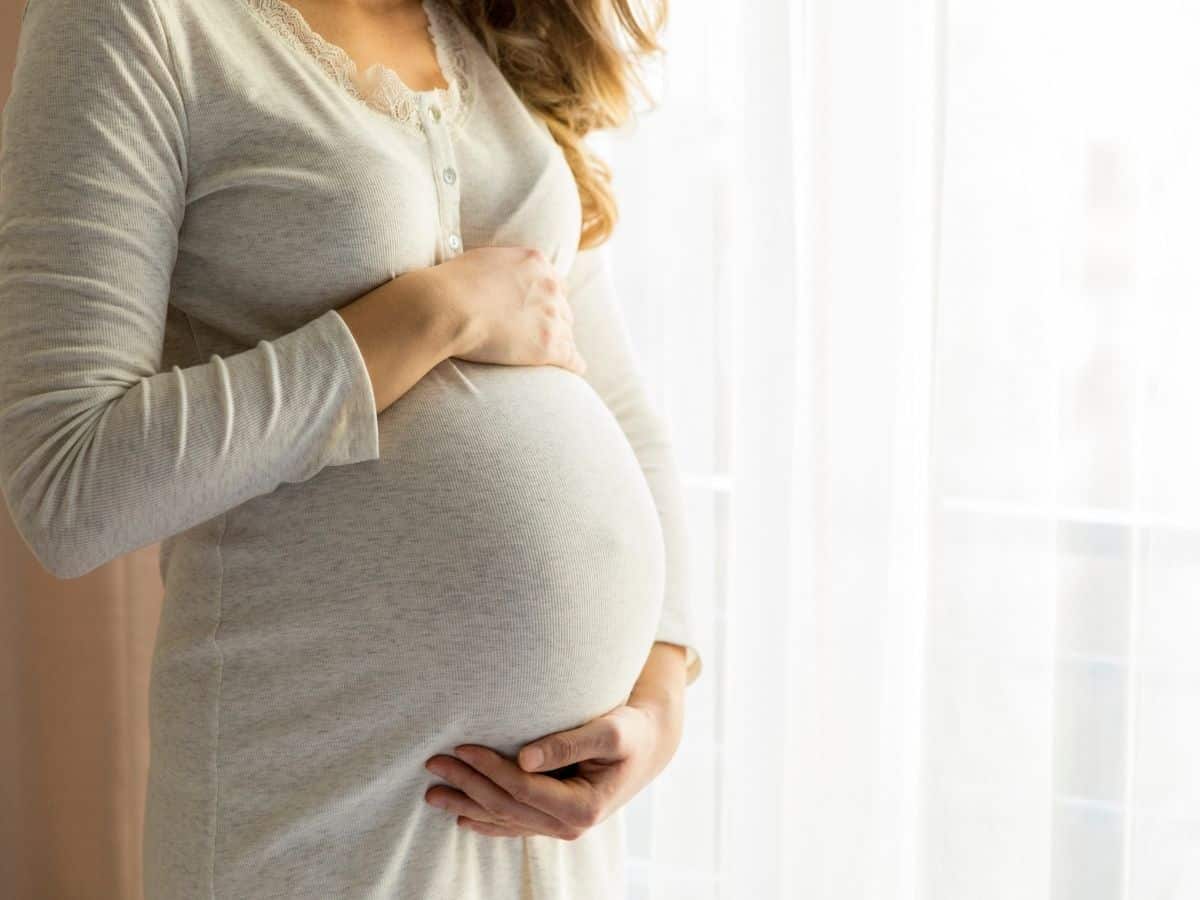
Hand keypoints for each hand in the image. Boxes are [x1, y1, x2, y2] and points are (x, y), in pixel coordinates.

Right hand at [421, 244, 586, 374]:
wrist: (446, 307)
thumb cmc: (453, 284)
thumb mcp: (485, 260)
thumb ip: (505, 267)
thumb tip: (502, 276)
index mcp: (536, 263)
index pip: (557, 284)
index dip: (549, 299)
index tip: (542, 310)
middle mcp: (550, 288)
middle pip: (564, 310)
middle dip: (555, 321)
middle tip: (541, 334)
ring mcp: (551, 318)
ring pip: (567, 334)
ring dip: (560, 343)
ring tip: (555, 355)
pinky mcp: (548, 346)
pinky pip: (572, 358)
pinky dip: (574, 364)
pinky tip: (574, 369)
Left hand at [422, 697, 683, 839]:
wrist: (648, 745)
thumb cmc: (631, 731)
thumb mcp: (610, 731)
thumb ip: (568, 743)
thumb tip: (523, 757)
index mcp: (583, 807)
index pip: (522, 789)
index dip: (489, 769)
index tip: (462, 747)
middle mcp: (569, 825)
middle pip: (506, 807)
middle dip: (467, 786)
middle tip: (434, 763)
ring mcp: (560, 827)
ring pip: (504, 819)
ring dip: (467, 805)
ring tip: (432, 793)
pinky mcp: (554, 820)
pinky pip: (513, 824)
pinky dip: (485, 821)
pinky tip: (462, 817)